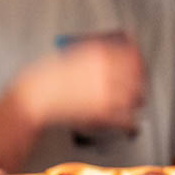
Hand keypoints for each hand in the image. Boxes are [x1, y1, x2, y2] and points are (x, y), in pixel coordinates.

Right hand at [19, 35, 144, 131]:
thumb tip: (114, 51)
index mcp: (98, 53)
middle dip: (139, 81)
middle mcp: (106, 71)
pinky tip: (128, 123)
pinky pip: (128, 119)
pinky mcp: (103, 114)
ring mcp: (106, 93)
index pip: (132, 54)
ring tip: (132, 102)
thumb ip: (96, 52)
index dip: (138, 60)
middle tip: (137, 84)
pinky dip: (130, 122)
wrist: (35, 97)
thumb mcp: (73, 54)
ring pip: (136, 97)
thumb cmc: (48, 77)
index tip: (138, 63)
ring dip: (135, 100)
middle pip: (138, 75)